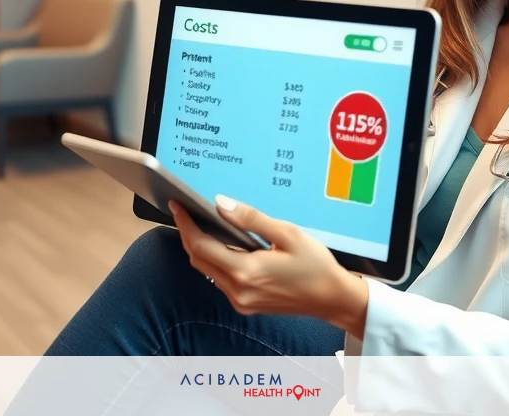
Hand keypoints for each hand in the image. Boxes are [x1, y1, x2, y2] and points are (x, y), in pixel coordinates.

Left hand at [168, 197, 367, 336]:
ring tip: (203, 223)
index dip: (185, 224)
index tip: (176, 205)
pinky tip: (224, 245)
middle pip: (198, 259)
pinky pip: (220, 280)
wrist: (332, 299)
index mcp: (246, 272)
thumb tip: (220, 203)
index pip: (201, 246)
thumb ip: (250, 218)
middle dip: (188, 234)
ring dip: (201, 248)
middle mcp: (238, 290)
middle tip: (185, 211)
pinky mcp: (245, 305)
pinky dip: (216, 260)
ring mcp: (240, 301)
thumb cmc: (315, 265)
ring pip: (207, 271)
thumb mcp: (287, 233)